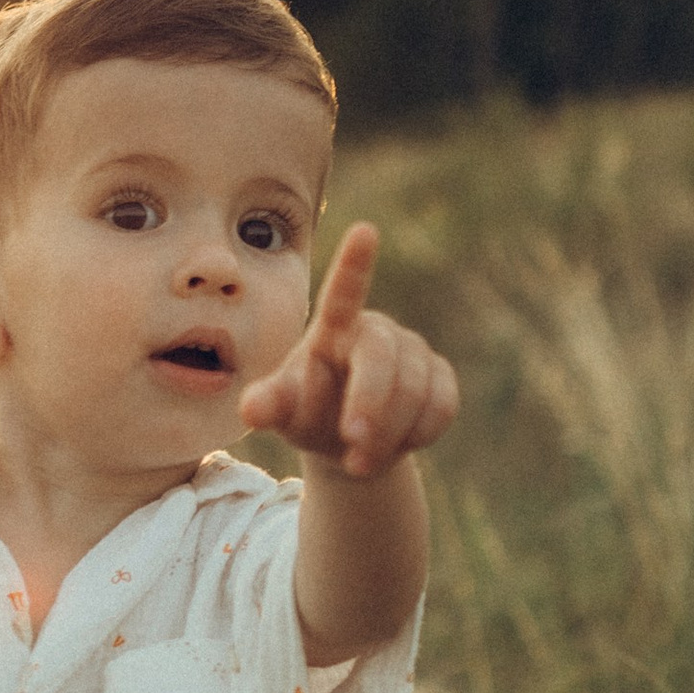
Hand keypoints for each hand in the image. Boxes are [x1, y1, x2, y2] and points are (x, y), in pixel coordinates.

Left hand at [239, 222, 457, 478]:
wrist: (347, 444)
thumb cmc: (306, 414)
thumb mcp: (281, 412)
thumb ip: (268, 406)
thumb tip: (251, 410)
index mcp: (331, 328)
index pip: (343, 292)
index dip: (354, 264)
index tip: (365, 231)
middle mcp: (375, 330)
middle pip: (381, 355)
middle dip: (371, 400)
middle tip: (353, 441)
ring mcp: (413, 351)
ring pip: (416, 388)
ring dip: (389, 432)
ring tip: (358, 461)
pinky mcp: (441, 376)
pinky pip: (442, 404)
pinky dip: (419, 434)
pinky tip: (397, 445)